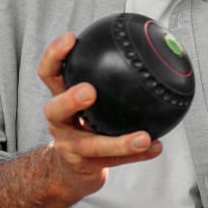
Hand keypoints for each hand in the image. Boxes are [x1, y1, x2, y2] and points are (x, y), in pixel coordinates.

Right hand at [38, 32, 161, 193]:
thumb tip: (148, 44)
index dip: (55, 56)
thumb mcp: (86, 101)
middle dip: (70, 99)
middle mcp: (59, 123)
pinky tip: (157, 147)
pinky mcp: (86, 167)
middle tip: (89, 91)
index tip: (70, 38)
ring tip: (143, 137)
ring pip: (93, 145)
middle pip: (55, 109)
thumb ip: (105, 78)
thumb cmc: (85, 124)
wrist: (69, 169)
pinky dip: (138, 155)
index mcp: (59, 99)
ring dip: (120, 141)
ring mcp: (71, 147)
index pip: (50, 74)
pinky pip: (115, 161)